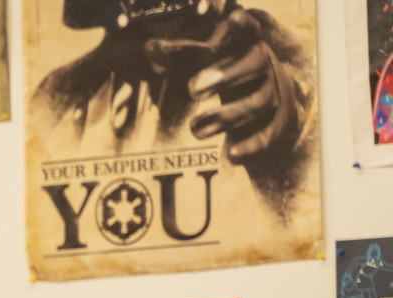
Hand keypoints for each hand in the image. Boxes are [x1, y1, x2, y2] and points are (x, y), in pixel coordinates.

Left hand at [145, 8, 300, 162]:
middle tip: (192, 88)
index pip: (249, 30)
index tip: (233, 17)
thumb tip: (151, 47)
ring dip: (226, 116)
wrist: (266, 102)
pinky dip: (250, 144)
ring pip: (257, 103)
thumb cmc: (224, 72)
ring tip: (195, 129)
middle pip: (254, 64)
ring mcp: (271, 95)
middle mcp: (263, 67)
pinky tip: (231, 153)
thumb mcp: (202, 59)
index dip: (243, 24)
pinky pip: (267, 134)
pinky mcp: (274, 124)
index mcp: (246, 45)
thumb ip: (177, 53)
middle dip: (225, 75)